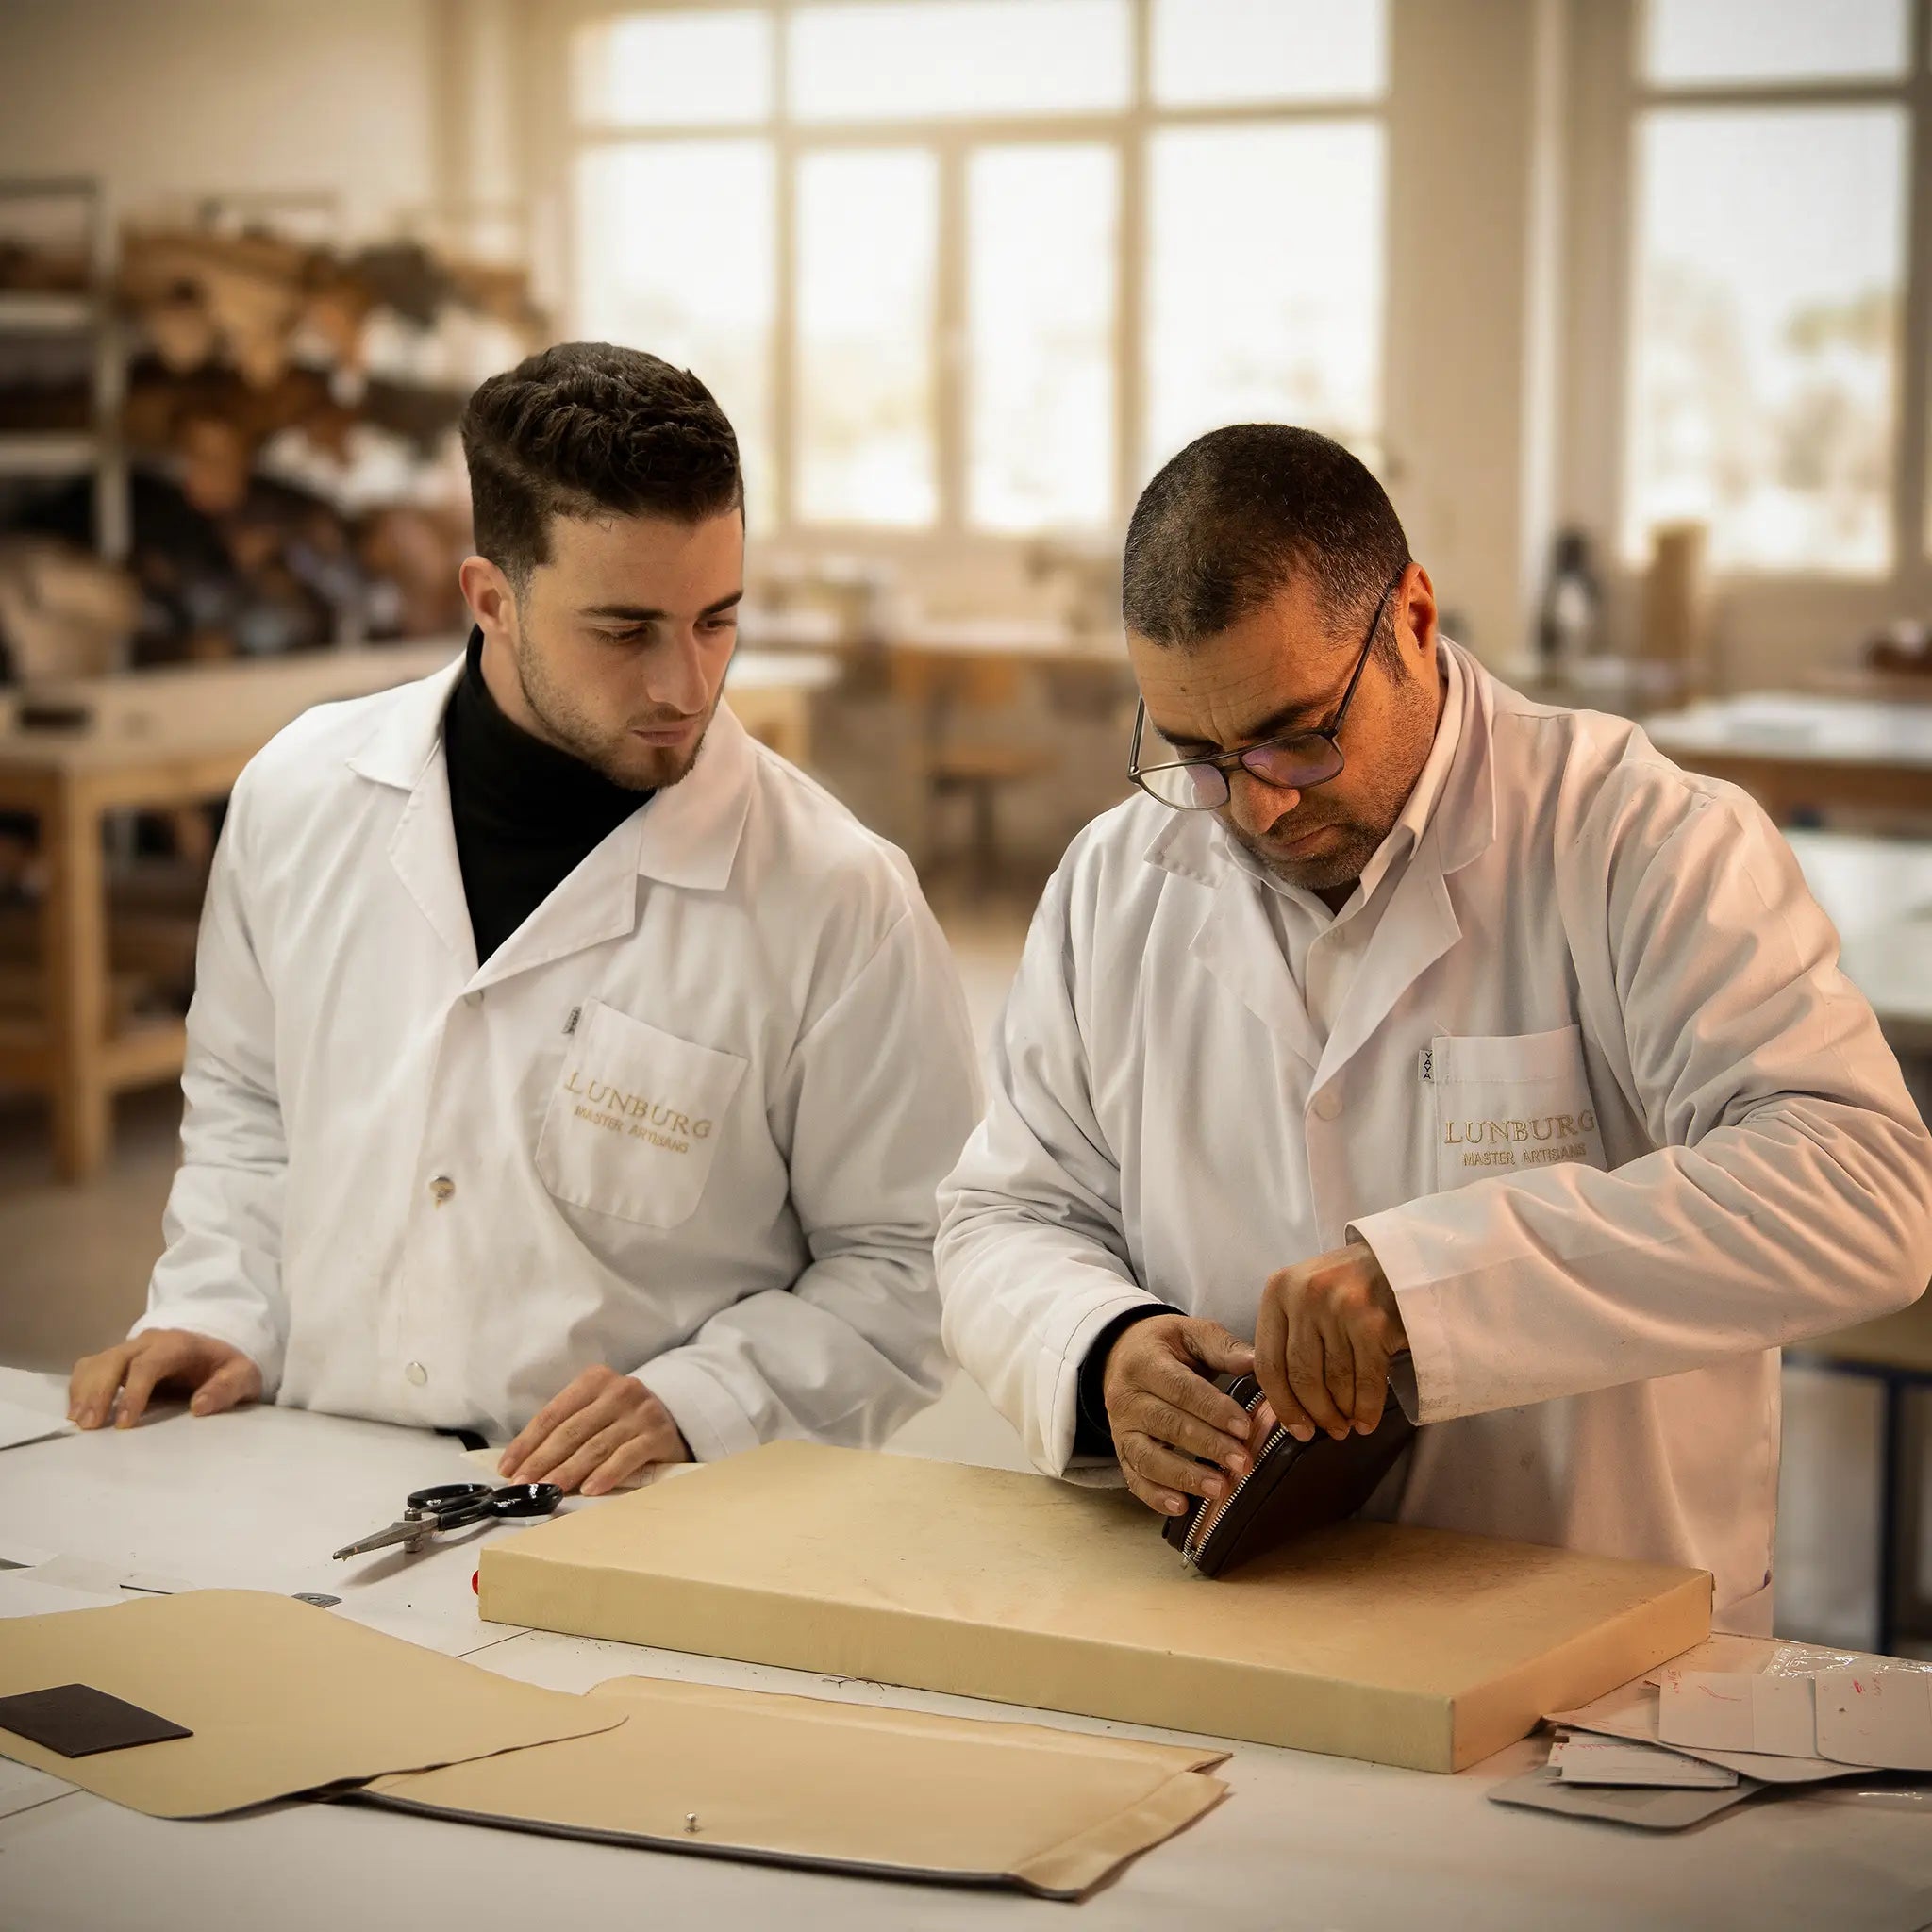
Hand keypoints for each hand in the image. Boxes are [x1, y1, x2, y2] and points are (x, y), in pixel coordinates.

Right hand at [68, 1330, 261, 1430]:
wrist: (220, 1350)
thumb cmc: (228, 1366)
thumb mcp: (242, 1375)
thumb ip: (227, 1388)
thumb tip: (200, 1406)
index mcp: (178, 1344)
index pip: (147, 1364)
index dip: (133, 1392)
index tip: (124, 1423)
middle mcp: (149, 1342)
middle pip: (114, 1360)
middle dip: (99, 1391)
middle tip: (89, 1425)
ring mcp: (131, 1349)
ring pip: (97, 1362)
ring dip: (83, 1390)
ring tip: (79, 1422)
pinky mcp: (119, 1360)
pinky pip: (90, 1367)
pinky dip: (79, 1387)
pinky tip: (77, 1412)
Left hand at [498, 1365, 689, 1496]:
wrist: (675, 1419)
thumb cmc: (622, 1420)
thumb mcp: (594, 1412)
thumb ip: (566, 1429)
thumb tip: (524, 1466)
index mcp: (595, 1380)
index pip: (553, 1413)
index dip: (527, 1443)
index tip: (508, 1469)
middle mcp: (619, 1390)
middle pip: (571, 1431)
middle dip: (542, 1461)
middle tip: (522, 1487)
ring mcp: (641, 1412)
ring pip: (595, 1446)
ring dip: (568, 1472)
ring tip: (548, 1492)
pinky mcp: (658, 1435)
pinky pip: (627, 1456)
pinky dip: (606, 1474)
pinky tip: (589, 1490)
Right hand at [1101, 1314, 1258, 1518]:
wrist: (1122, 1355)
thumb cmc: (1166, 1346)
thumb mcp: (1191, 1333)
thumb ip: (1224, 1347)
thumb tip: (1257, 1362)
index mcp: (1144, 1361)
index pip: (1180, 1388)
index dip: (1213, 1409)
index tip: (1244, 1427)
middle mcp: (1126, 1396)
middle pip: (1167, 1425)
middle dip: (1208, 1446)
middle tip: (1242, 1463)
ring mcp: (1120, 1428)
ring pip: (1148, 1457)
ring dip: (1184, 1476)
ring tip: (1219, 1488)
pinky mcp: (1121, 1451)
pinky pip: (1134, 1478)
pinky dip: (1155, 1496)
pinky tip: (1182, 1506)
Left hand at [1254, 1240, 1406, 1444]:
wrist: (1403, 1259)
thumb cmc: (1349, 1284)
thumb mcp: (1304, 1295)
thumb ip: (1288, 1336)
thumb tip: (1282, 1402)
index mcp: (1278, 1291)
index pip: (1268, 1362)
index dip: (1282, 1404)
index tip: (1295, 1428)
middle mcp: (1304, 1296)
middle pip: (1300, 1377)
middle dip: (1316, 1413)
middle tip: (1329, 1431)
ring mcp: (1339, 1308)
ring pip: (1334, 1382)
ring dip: (1343, 1412)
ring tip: (1349, 1424)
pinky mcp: (1373, 1323)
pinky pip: (1366, 1381)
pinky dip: (1367, 1408)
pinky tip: (1367, 1420)